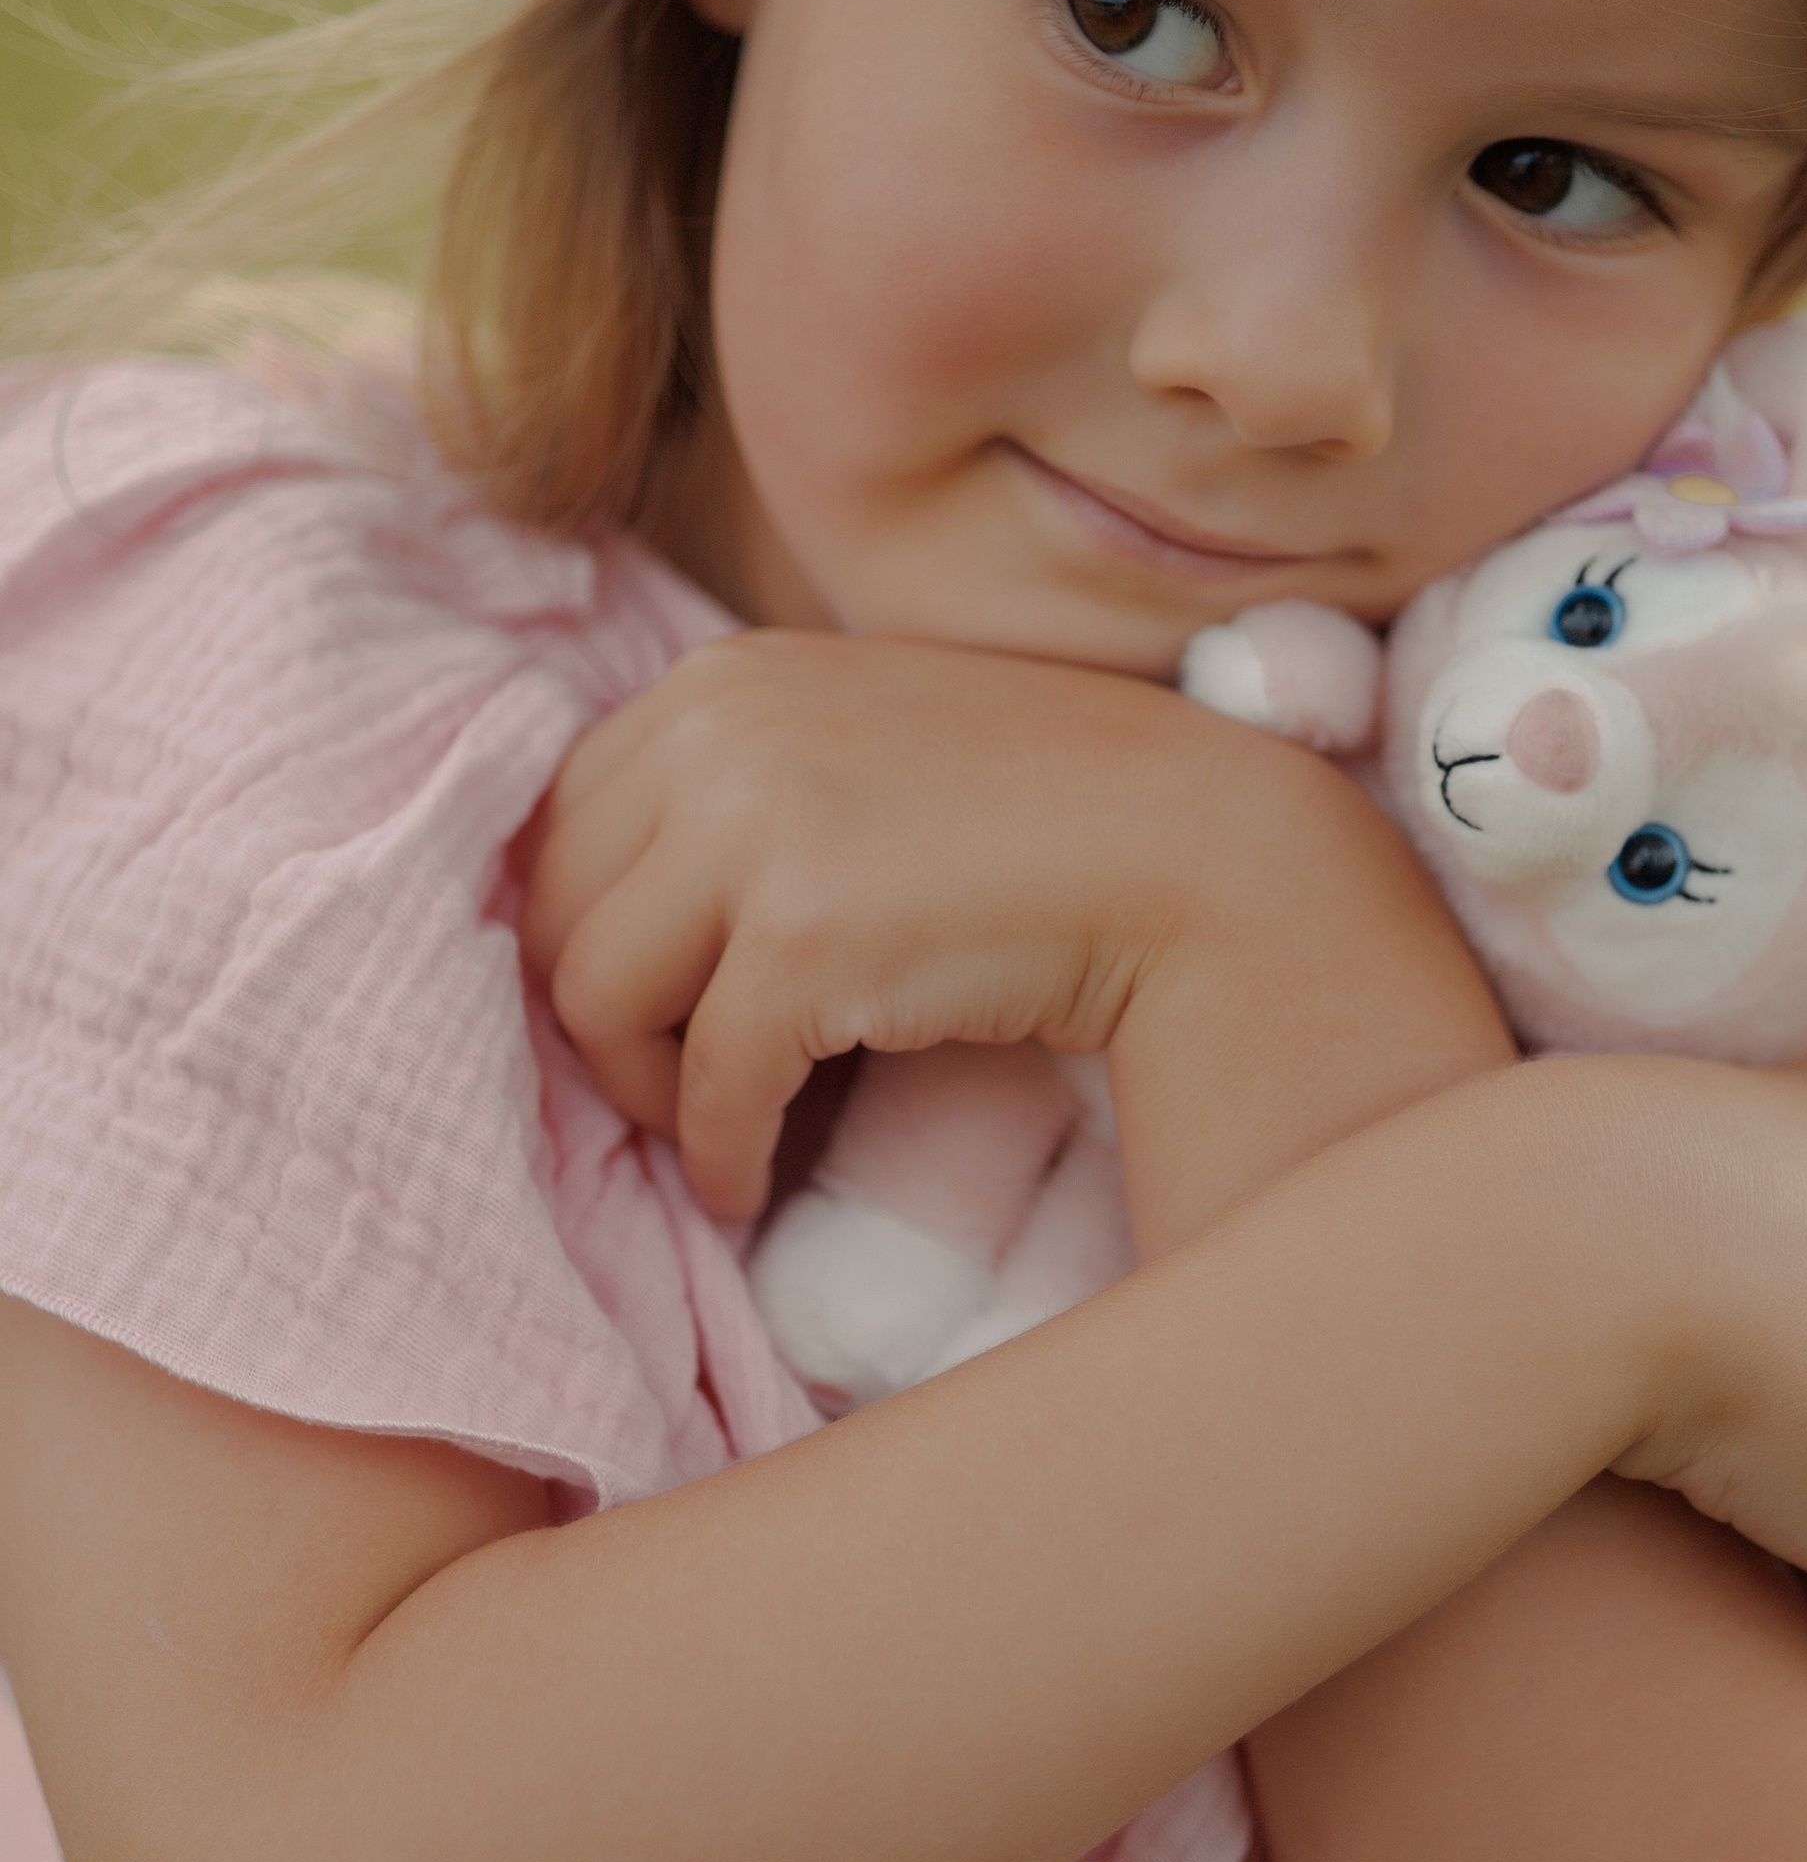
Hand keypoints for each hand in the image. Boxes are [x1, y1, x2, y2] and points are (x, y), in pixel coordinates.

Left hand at [519, 631, 1318, 1221]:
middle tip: (674, 1088)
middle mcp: (716, 730)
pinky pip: (705, 1087)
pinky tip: (757, 1183)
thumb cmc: (1043, 818)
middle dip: (601, 1020)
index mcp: (721, 678)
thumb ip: (741, 786)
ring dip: (646, 1093)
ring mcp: (754, 826)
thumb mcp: (861, 748)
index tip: (650, 1012)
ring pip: (595, 998)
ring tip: (715, 1131)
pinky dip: (721, 1154)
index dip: (590, 937)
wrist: (1195, 852)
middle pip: (555, 911)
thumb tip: (612, 917)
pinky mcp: (802, 939)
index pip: (565, 824)